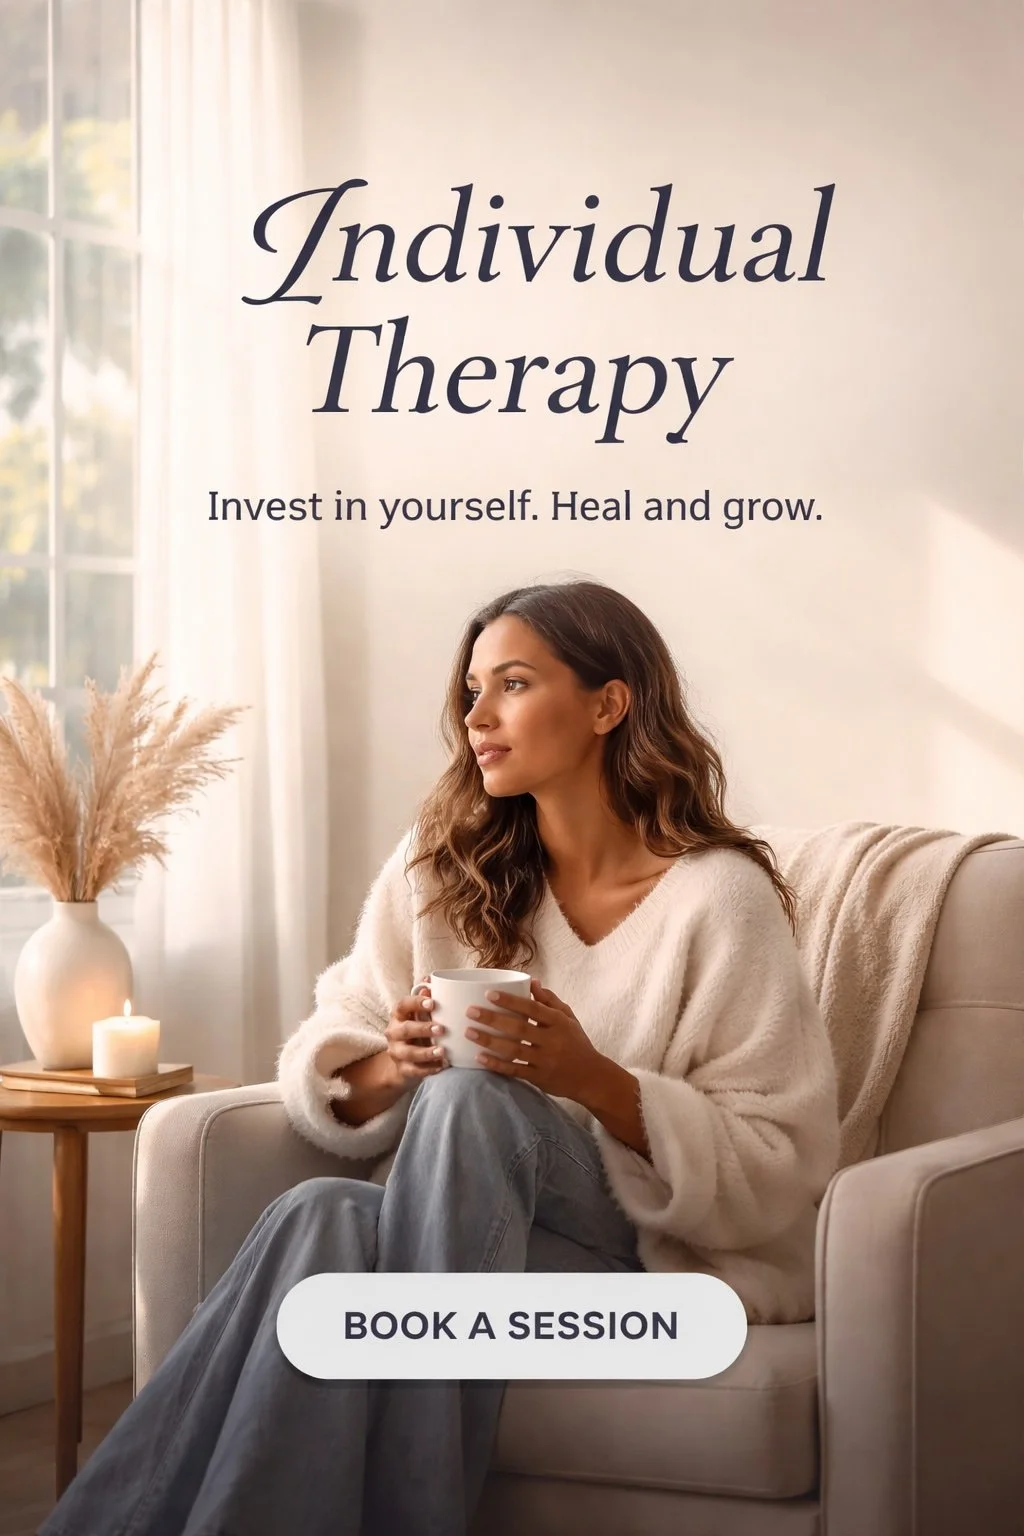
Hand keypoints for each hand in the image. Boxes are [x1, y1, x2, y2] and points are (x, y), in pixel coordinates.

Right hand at [382, 975, 447, 1087]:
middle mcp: (394, 1033)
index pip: (402, 1005)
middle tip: (441, 1028)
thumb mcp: (419, 1015)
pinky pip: (415, 1071)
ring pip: (409, 1053)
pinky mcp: (403, 1069)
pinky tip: (443, 1066)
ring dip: (426, 1052)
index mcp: (398, 1015)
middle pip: (405, 1030)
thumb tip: (429, 979)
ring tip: (442, 1051)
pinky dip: (429, 1069)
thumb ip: (425, 999)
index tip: (432, 1002)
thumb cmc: (417, 1030)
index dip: (416, 1002)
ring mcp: (397, 1052)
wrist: (403, 1061)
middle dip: (423, 1029)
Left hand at [464, 978, 607, 1100]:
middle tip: (470, 1011)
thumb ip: (550, 1000)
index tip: (489, 994)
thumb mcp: (568, 1018)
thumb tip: (532, 981)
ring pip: (514, 1050)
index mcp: (558, 1022)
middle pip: (519, 1028)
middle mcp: (552, 1041)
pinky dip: (497, 1065)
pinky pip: (515, 1070)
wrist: (592, 1077)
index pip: (532, 1008)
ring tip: (469, 1032)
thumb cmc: (577, 1043)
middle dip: (492, 1019)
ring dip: (489, 1041)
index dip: (511, 1001)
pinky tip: (479, 1058)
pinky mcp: (539, 1078)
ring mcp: (545, 1061)